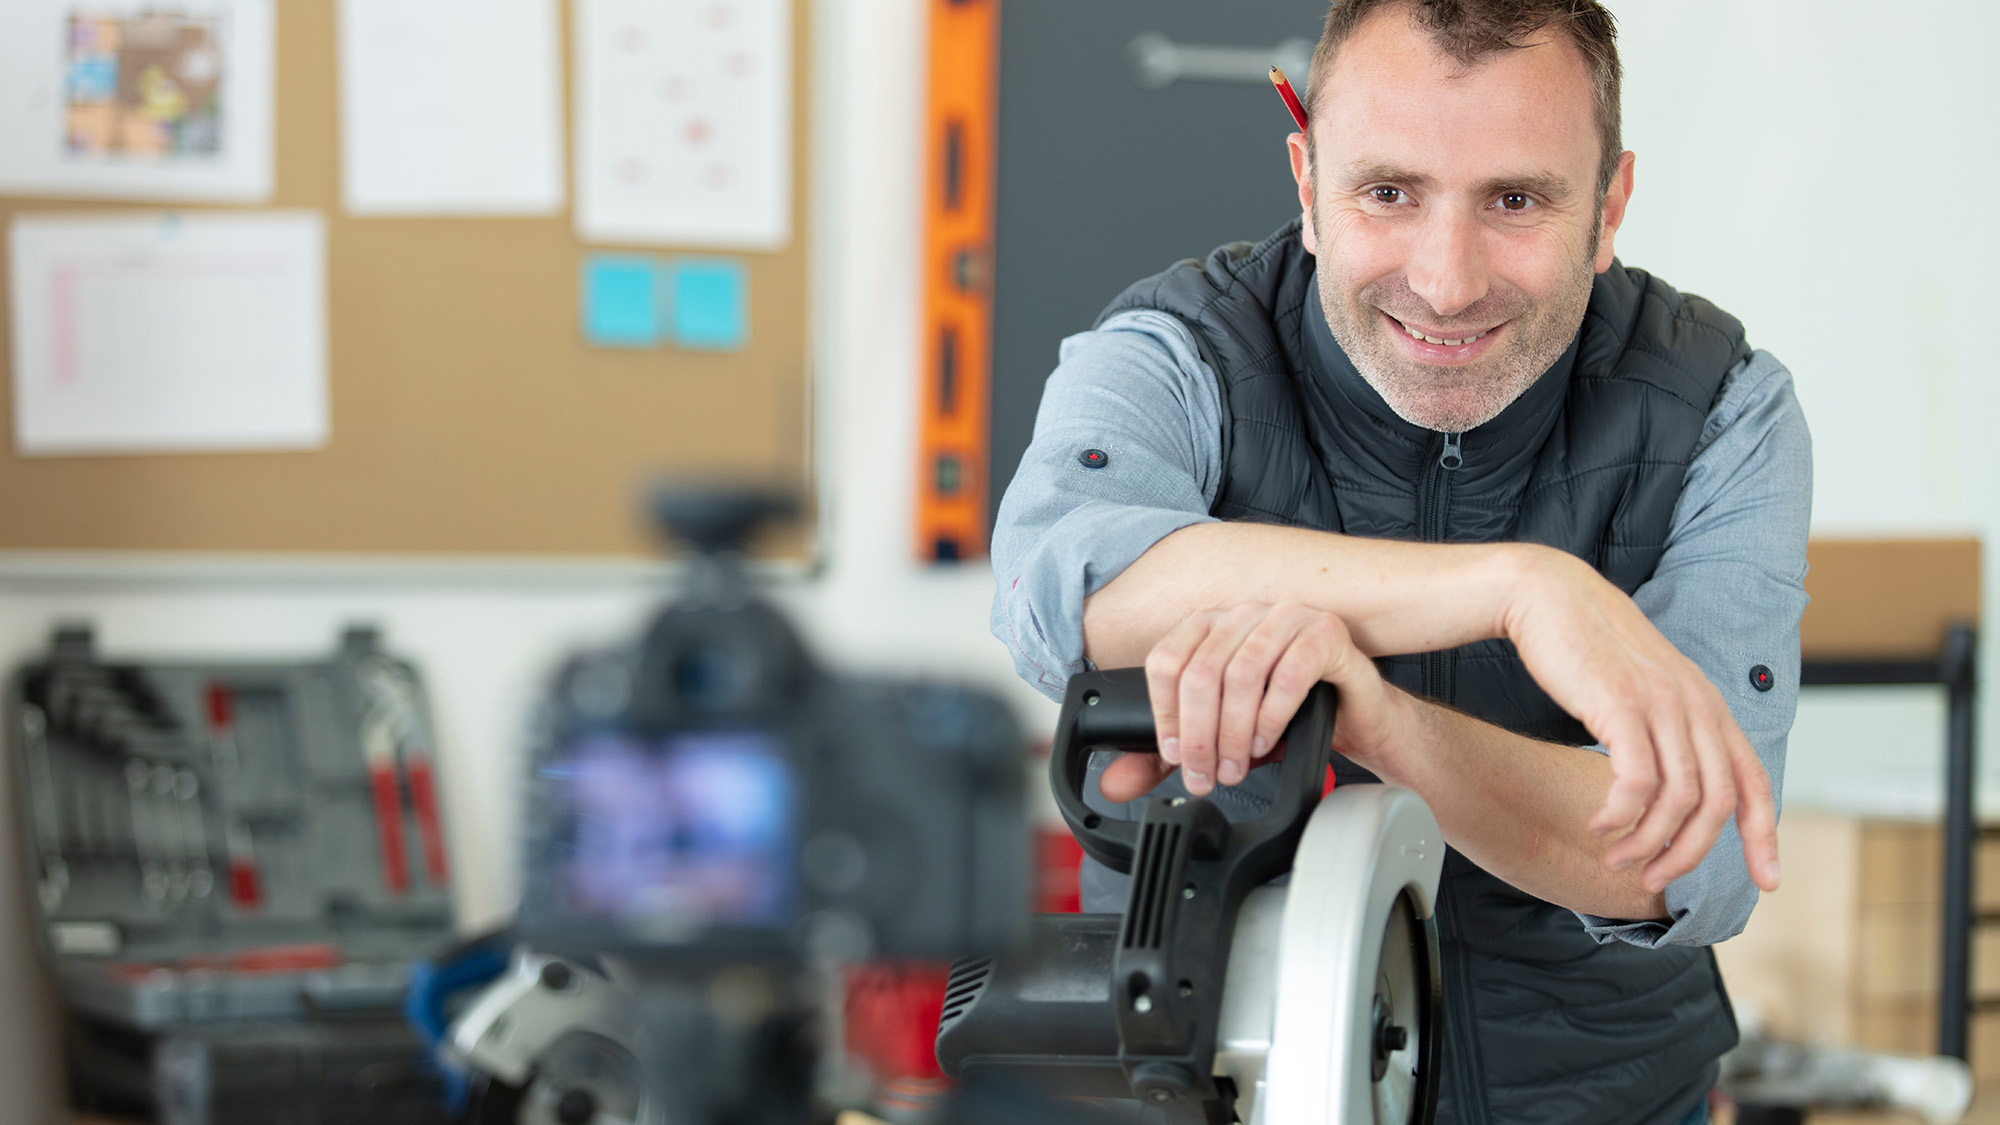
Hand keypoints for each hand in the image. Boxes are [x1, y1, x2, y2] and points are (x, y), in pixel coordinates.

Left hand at [1098, 603, 1401, 802]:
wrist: (1354, 714)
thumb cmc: (1287, 715)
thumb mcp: (1220, 734)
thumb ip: (1171, 752)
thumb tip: (1115, 784)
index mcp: (1211, 626)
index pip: (1167, 659)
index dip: (1164, 712)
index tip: (1173, 753)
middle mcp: (1244, 614)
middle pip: (1202, 671)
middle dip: (1200, 734)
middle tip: (1205, 775)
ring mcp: (1287, 617)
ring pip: (1243, 672)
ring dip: (1234, 730)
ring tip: (1237, 765)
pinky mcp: (1326, 632)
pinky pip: (1291, 671)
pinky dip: (1273, 713)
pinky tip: (1268, 741)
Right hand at [1503, 549, 1780, 894]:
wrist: (1548, 595)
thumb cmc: (1587, 645)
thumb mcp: (1643, 685)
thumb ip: (1667, 722)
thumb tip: (1670, 778)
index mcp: (1707, 704)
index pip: (1753, 779)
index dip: (1765, 834)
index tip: (1767, 882)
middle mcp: (1695, 705)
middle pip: (1718, 802)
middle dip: (1689, 853)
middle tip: (1652, 878)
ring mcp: (1661, 704)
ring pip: (1678, 800)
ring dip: (1647, 841)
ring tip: (1616, 857)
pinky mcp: (1621, 705)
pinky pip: (1636, 781)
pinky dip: (1620, 814)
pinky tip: (1598, 823)